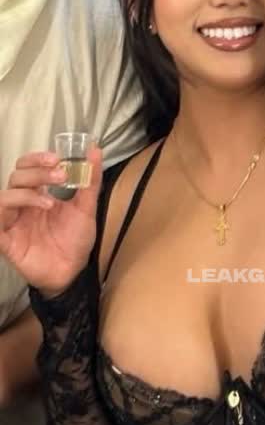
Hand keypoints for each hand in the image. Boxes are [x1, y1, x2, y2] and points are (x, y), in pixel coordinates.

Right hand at [0, 148, 101, 295]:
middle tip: (59, 174)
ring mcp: (12, 222)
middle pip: (16, 177)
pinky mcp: (5, 240)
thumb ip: (90, 181)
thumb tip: (95, 151)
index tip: (57, 158)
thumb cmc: (74, 242)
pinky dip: (5, 213)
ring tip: (51, 202)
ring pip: (4, 196)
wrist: (73, 273)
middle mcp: (22, 205)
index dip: (37, 159)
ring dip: (27, 193)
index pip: (27, 167)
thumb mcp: (86, 208)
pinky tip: (29, 214)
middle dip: (36, 171)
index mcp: (38, 195)